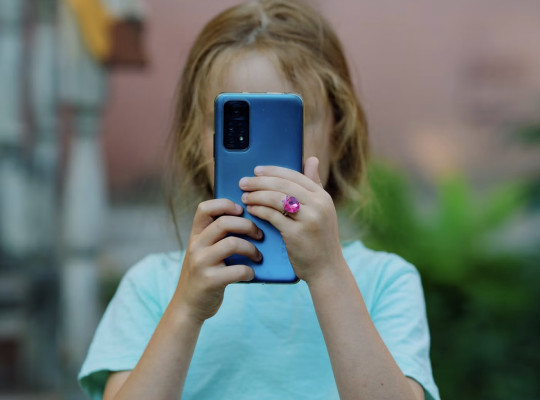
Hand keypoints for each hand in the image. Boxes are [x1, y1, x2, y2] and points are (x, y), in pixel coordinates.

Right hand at [172, 199, 261, 323]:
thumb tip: (251, 221)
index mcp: (195, 235)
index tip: (241, 210)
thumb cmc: (204, 275)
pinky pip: (237, 270)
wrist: (187, 307)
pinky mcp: (209, 281)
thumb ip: (217, 237)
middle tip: (259, 235)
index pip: (204, 208)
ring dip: (252, 249)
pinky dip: (249, 271)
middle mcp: (195, 246)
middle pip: (224, 222)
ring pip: (232, 243)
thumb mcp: (203, 252)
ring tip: (258, 256)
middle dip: (248, 226)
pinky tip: (250, 274)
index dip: (225, 204)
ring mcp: (201, 263)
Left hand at [239, 157, 344, 283]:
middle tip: (244, 182)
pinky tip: (251, 209)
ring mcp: (309, 219)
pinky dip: (259, 210)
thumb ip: (314, 185)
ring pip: (276, 198)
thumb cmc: (320, 239)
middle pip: (283, 185)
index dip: (273, 171)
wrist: (327, 269)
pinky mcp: (296, 234)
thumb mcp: (322, 210)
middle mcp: (318, 205)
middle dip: (260, 181)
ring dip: (257, 195)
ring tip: (244, 196)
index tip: (257, 170)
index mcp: (323, 196)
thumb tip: (311, 159)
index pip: (295, 175)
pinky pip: (272, 216)